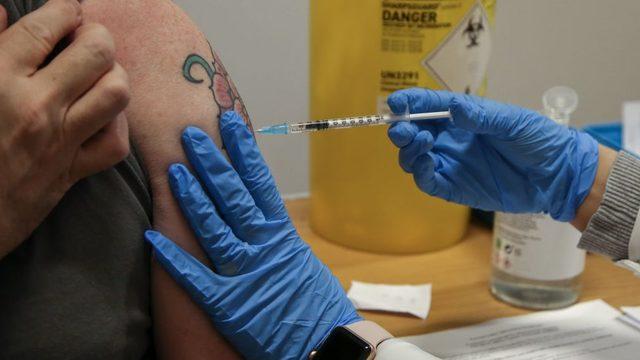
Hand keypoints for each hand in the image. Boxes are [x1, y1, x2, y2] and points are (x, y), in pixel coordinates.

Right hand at [0, 0, 129, 256]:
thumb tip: (0, 11)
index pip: (47, 26)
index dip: (66, 9)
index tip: (70, 8)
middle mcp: (37, 106)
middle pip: (96, 51)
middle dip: (96, 35)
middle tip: (83, 38)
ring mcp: (59, 141)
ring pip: (116, 92)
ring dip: (113, 75)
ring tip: (97, 74)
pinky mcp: (71, 173)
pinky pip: (115, 143)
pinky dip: (116, 124)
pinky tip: (101, 115)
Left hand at [145, 112, 360, 359]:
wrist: (326, 343)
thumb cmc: (318, 305)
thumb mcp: (302, 264)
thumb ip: (280, 242)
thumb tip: (266, 221)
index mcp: (282, 235)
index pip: (260, 184)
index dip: (244, 153)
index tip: (231, 125)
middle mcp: (264, 247)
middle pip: (235, 197)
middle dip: (213, 164)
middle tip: (192, 135)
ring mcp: (246, 274)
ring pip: (215, 228)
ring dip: (194, 198)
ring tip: (174, 171)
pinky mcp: (229, 305)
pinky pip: (195, 278)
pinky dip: (173, 257)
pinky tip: (152, 237)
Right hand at [387, 88, 598, 220]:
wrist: (557, 176)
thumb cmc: (538, 141)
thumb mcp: (512, 122)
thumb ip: (481, 116)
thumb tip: (452, 108)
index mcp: (463, 118)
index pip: (429, 107)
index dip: (410, 103)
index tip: (396, 102)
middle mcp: (451, 140)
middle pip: (414, 133)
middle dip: (403, 129)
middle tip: (403, 129)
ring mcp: (451, 164)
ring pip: (414, 157)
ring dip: (409, 149)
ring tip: (420, 142)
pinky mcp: (454, 188)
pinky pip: (427, 181)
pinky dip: (420, 172)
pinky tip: (425, 163)